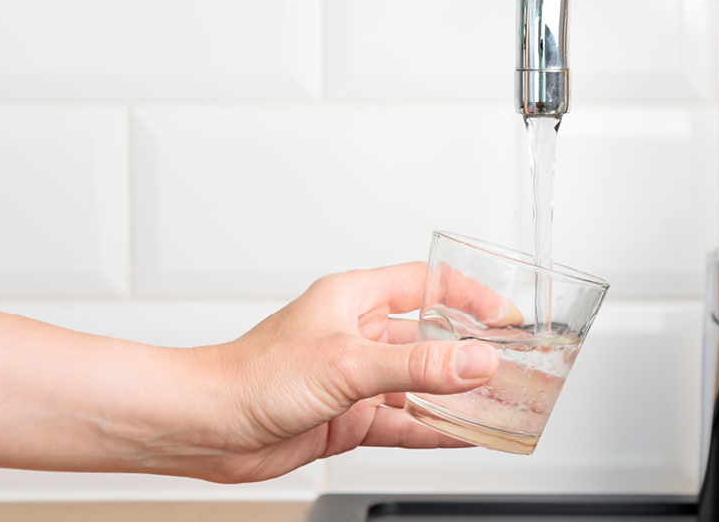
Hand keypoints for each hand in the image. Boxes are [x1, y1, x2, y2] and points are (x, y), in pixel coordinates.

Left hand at [156, 262, 500, 483]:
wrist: (209, 425)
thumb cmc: (252, 375)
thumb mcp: (347, 363)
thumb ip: (416, 366)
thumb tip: (474, 362)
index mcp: (353, 299)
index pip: (425, 284)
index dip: (468, 295)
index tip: (503, 315)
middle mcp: (356, 335)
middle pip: (428, 338)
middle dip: (468, 352)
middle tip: (510, 364)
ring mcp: (354, 379)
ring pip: (419, 385)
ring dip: (454, 396)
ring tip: (497, 404)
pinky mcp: (347, 417)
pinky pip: (403, 421)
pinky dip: (433, 428)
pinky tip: (462, 434)